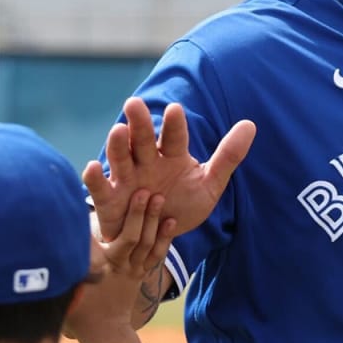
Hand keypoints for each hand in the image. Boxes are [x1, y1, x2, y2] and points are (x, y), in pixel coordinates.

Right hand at [65, 189, 174, 342]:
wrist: (103, 331)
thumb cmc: (79, 305)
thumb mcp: (68, 283)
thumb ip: (68, 259)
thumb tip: (57, 233)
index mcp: (98, 267)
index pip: (97, 239)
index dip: (99, 218)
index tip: (104, 195)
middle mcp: (118, 266)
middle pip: (131, 238)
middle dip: (138, 214)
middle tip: (143, 192)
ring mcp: (133, 270)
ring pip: (146, 244)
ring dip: (153, 221)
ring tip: (158, 199)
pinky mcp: (141, 272)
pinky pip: (156, 255)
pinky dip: (164, 238)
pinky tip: (170, 221)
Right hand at [84, 97, 254, 239]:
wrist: (158, 239)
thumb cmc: (182, 206)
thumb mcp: (210, 185)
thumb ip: (228, 156)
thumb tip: (250, 124)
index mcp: (172, 156)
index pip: (175, 137)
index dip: (175, 125)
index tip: (175, 109)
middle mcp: (147, 162)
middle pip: (143, 140)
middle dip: (139, 123)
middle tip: (134, 104)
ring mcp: (127, 179)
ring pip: (120, 157)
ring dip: (118, 145)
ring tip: (118, 130)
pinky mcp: (110, 199)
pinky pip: (100, 188)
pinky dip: (94, 178)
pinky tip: (91, 167)